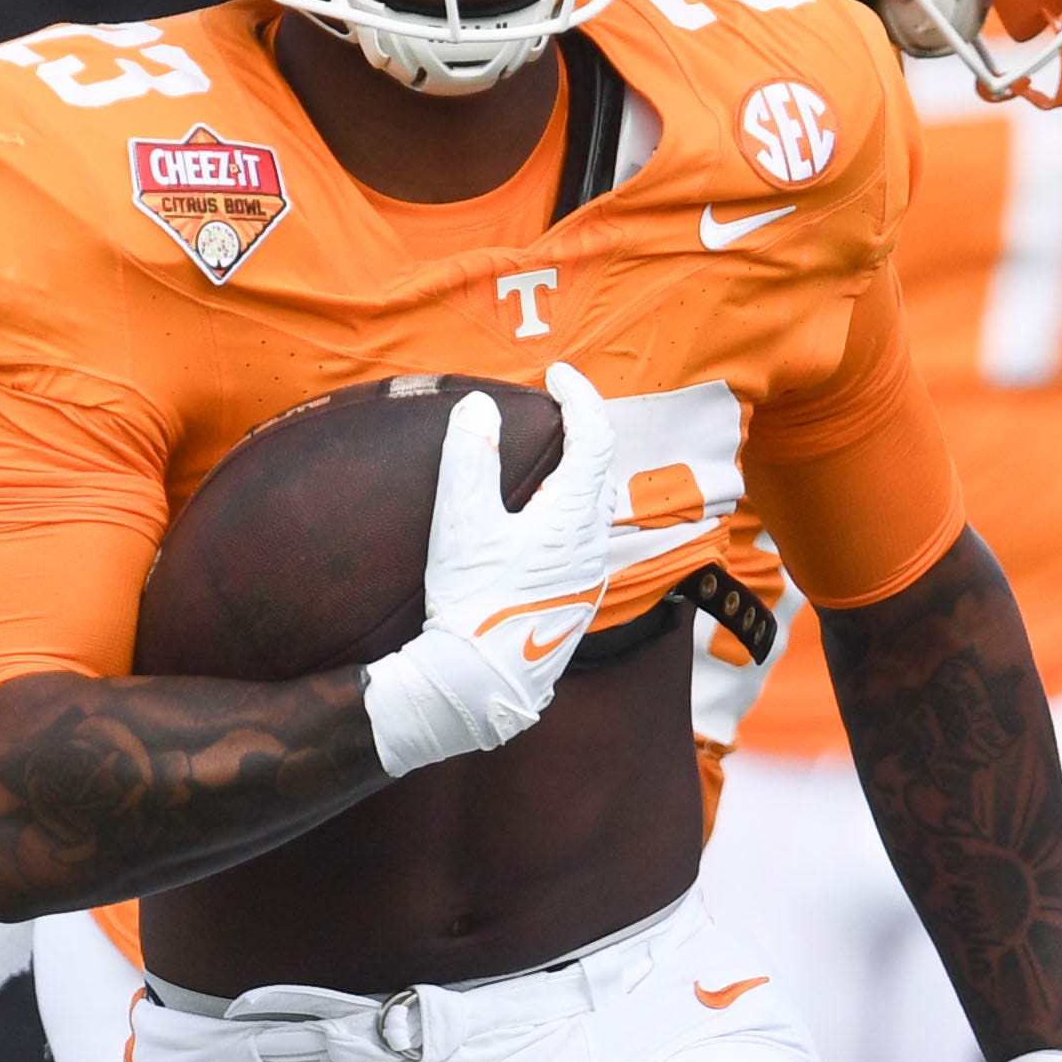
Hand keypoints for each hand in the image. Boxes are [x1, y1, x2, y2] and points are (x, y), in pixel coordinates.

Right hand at [360, 363, 618, 774]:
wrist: (476, 687)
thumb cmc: (470, 604)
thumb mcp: (461, 523)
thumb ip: (470, 458)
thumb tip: (478, 408)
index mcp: (574, 518)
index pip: (595, 437)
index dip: (581, 397)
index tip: (557, 374)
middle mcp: (593, 546)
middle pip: (601, 472)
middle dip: (581, 433)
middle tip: (551, 409)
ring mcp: (588, 578)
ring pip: (593, 510)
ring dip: (574, 476)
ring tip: (541, 459)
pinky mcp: (573, 604)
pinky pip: (581, 541)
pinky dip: (565, 513)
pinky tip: (535, 523)